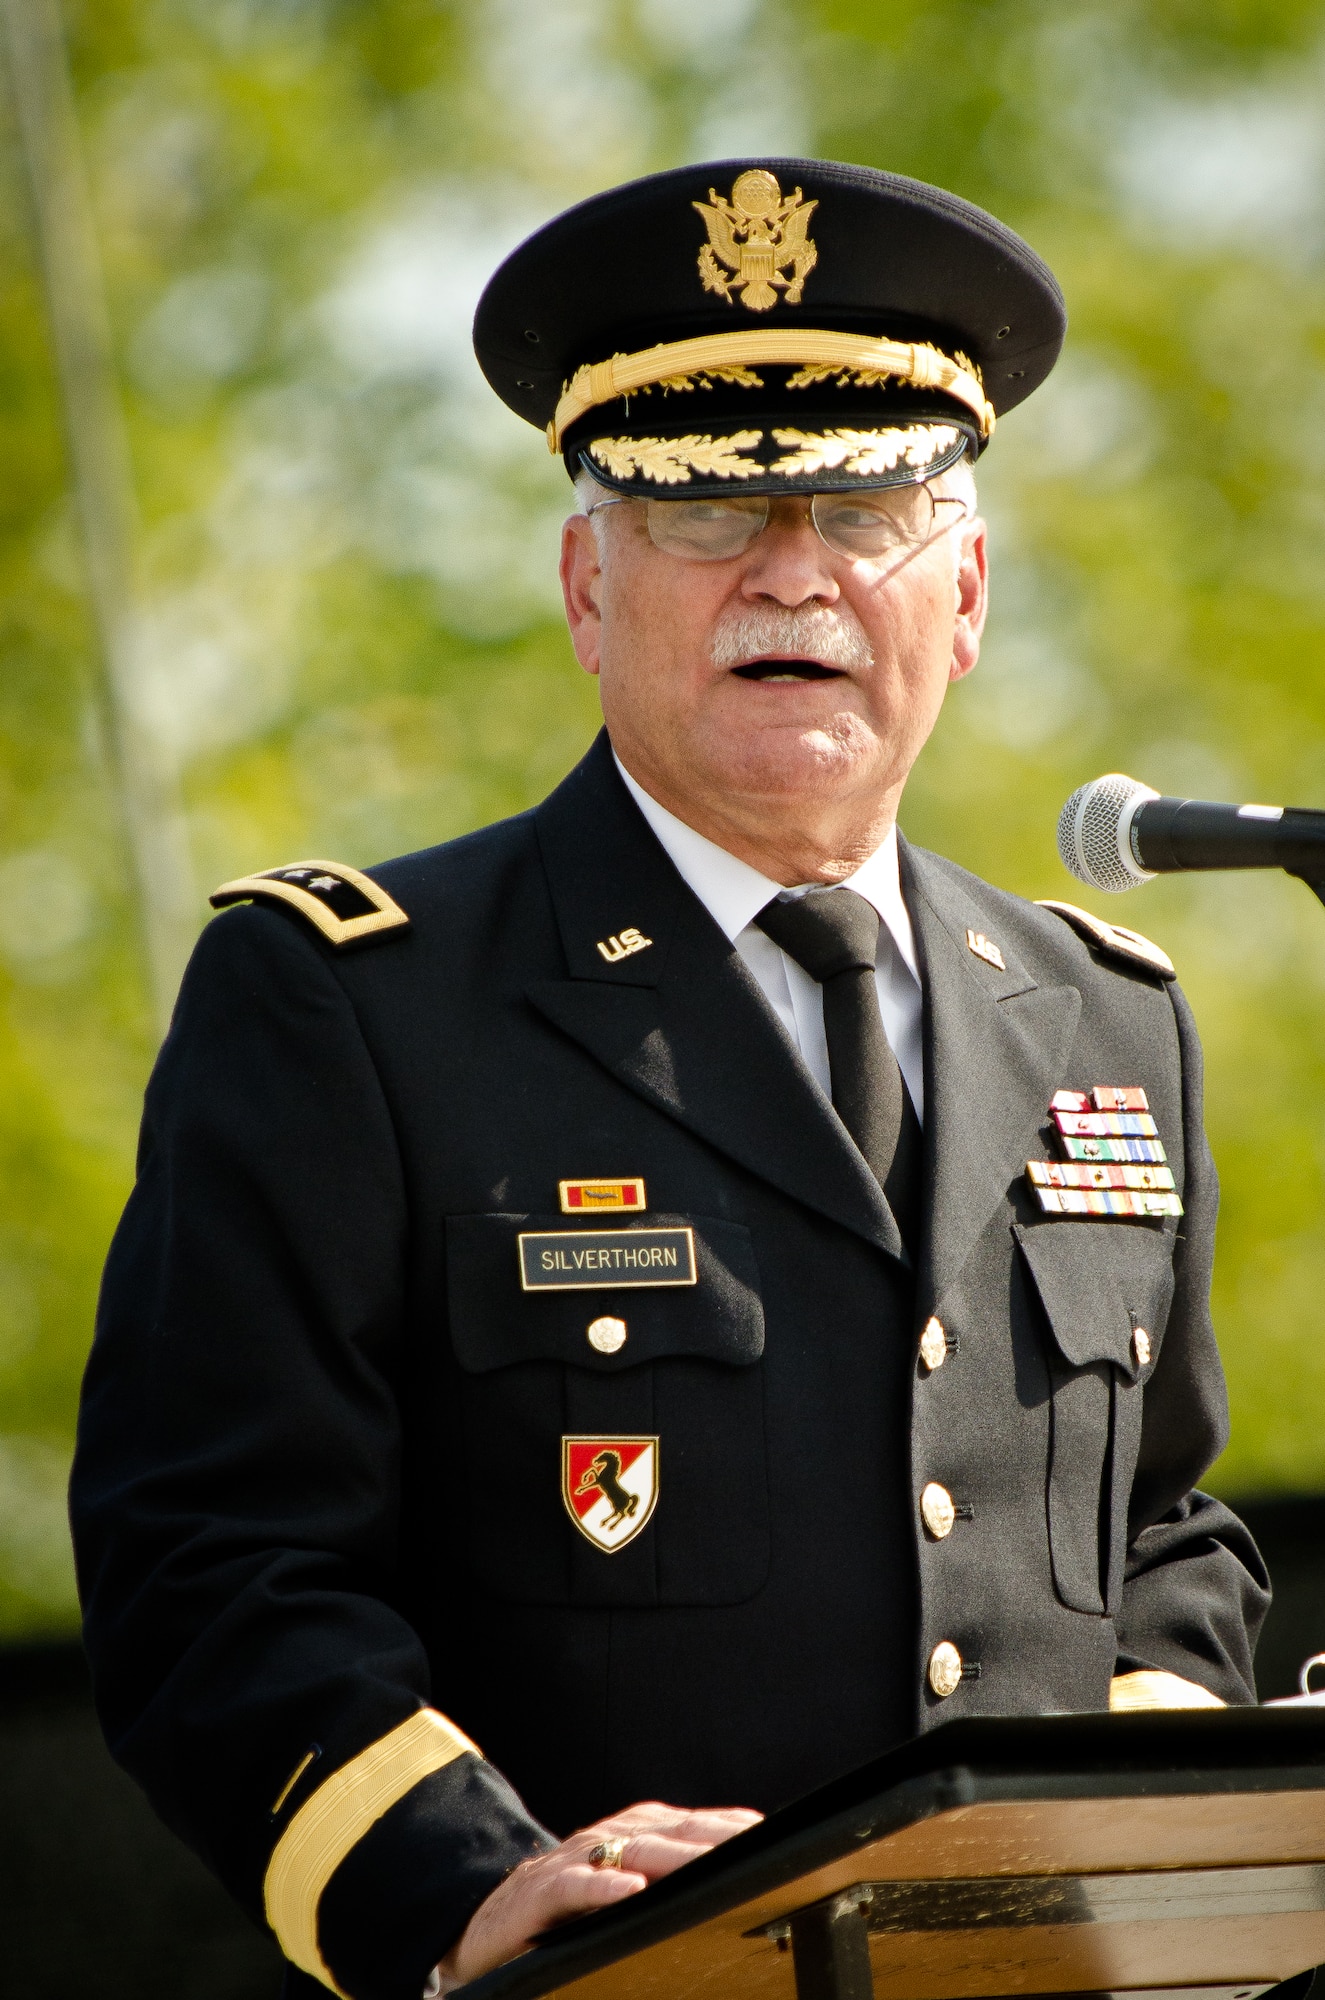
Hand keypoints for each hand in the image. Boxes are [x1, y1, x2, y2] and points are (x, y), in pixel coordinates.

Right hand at [433, 1800, 761, 1989]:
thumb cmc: (568, 1907)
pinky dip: (602, 1885)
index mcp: (633, 1832)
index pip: (692, 1824)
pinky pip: (574, 1884)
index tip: (772, 1835)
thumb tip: (732, 1878)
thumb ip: (668, 1877)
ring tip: (709, 1865)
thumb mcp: (624, 1886)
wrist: (489, 1920)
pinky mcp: (542, 1892)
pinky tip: (630, 1889)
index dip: (730, 1827)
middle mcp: (608, 1837)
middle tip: (755, 1849)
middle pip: (670, 1833)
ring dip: (672, 1857)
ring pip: (631, 1852)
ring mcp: (575, 1860)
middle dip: (714, 1840)